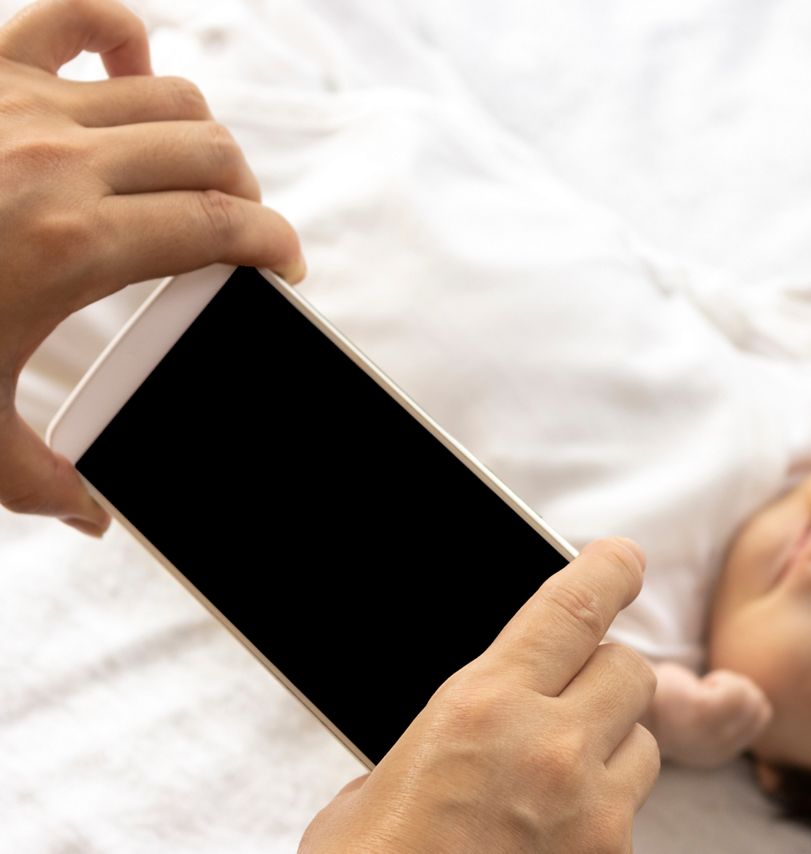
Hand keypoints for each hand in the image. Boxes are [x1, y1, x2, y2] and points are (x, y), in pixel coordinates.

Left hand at [0, 0, 304, 536]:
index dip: (277, 245)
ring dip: (201, 138)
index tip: (285, 268)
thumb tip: (96, 517)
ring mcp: (19, 104)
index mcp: (77, 244)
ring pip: (170, 94)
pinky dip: (123, 39)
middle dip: (247, 197)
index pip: (226, 226)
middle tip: (237, 237)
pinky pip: (81, 18)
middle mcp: (60, 161)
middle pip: (214, 154)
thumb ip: (46, 483)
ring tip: (192, 176)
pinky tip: (126, 76)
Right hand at [299, 538, 660, 853]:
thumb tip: (489, 710)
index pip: (572, 609)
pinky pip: (630, 812)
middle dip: (607, 673)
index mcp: (482, 706)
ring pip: (642, 743)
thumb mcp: (385, 777)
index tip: (623, 558)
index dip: (607, 571)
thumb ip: (453, 725)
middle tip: (576, 693)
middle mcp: (551, 748)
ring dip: (613, 746)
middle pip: (629, 670)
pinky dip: (604, 810)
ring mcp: (592, 813)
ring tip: (558, 778)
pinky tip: (555, 834)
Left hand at [647, 662, 772, 768]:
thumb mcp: (703, 715)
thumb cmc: (666, 696)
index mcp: (716, 753)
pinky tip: (703, 684)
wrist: (632, 697)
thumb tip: (759, 705)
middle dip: (742, 688)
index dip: (744, 695)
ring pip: (751, 700)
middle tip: (710, 687)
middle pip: (760, 708)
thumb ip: (729, 718)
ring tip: (705, 686)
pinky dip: (724, 681)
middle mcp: (715, 750)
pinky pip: (737, 693)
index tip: (714, 692)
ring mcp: (709, 735)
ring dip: (732, 683)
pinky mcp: (702, 714)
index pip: (761, 716)